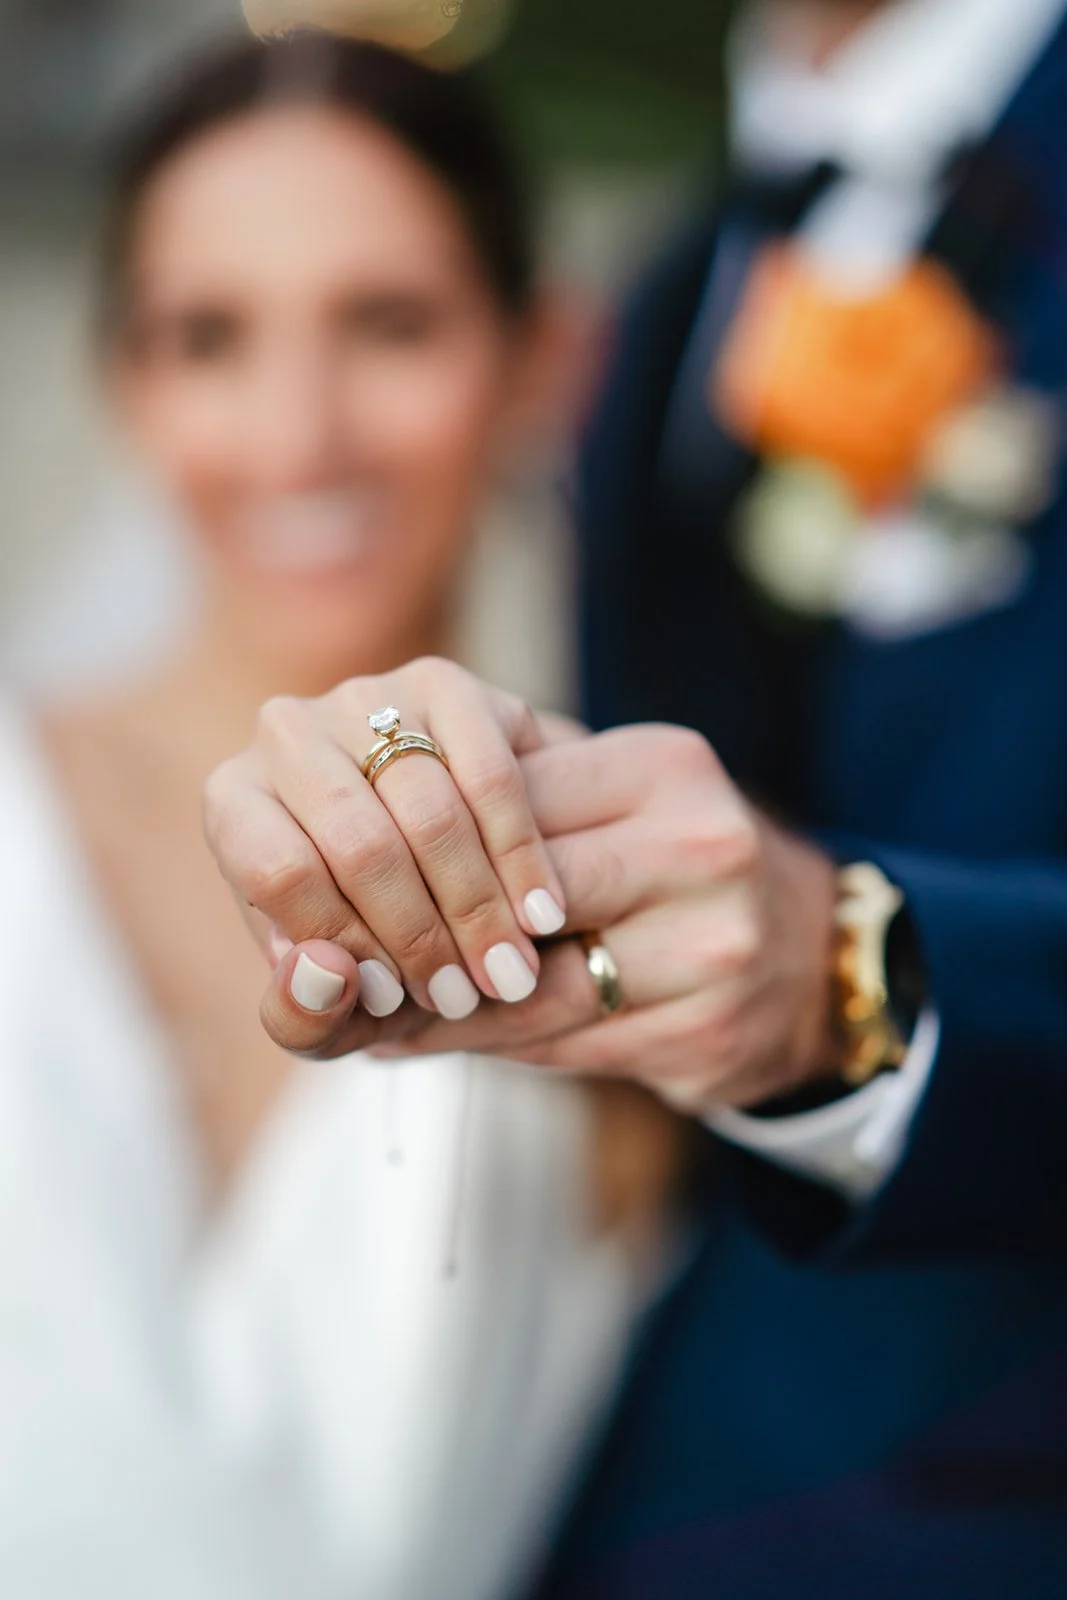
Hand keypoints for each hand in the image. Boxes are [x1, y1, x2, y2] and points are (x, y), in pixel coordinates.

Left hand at [203, 658, 569, 1035]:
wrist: (434, 860)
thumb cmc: (362, 937)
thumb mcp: (324, 997)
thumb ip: (303, 1014)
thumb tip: (326, 973)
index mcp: (233, 802)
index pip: (280, 872)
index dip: (345, 945)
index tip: (399, 1003)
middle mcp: (284, 732)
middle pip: (360, 843)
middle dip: (422, 935)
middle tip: (466, 997)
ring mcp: (366, 697)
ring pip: (431, 811)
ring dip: (476, 906)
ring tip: (508, 975)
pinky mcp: (442, 682)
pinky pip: (490, 773)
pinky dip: (519, 855)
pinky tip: (540, 915)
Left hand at [223, 709, 838, 1113]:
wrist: (811, 960)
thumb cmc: (672, 864)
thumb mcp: (618, 800)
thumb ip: (515, 802)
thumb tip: (369, 821)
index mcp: (666, 768)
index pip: (509, 802)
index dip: (423, 844)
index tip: (343, 870)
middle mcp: (704, 847)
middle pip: (521, 899)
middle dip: (425, 933)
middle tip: (339, 954)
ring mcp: (716, 947)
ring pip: (537, 989)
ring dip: (440, 1009)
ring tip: (363, 1012)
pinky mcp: (710, 1033)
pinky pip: (569, 1047)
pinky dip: (490, 1048)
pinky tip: (429, 1043)